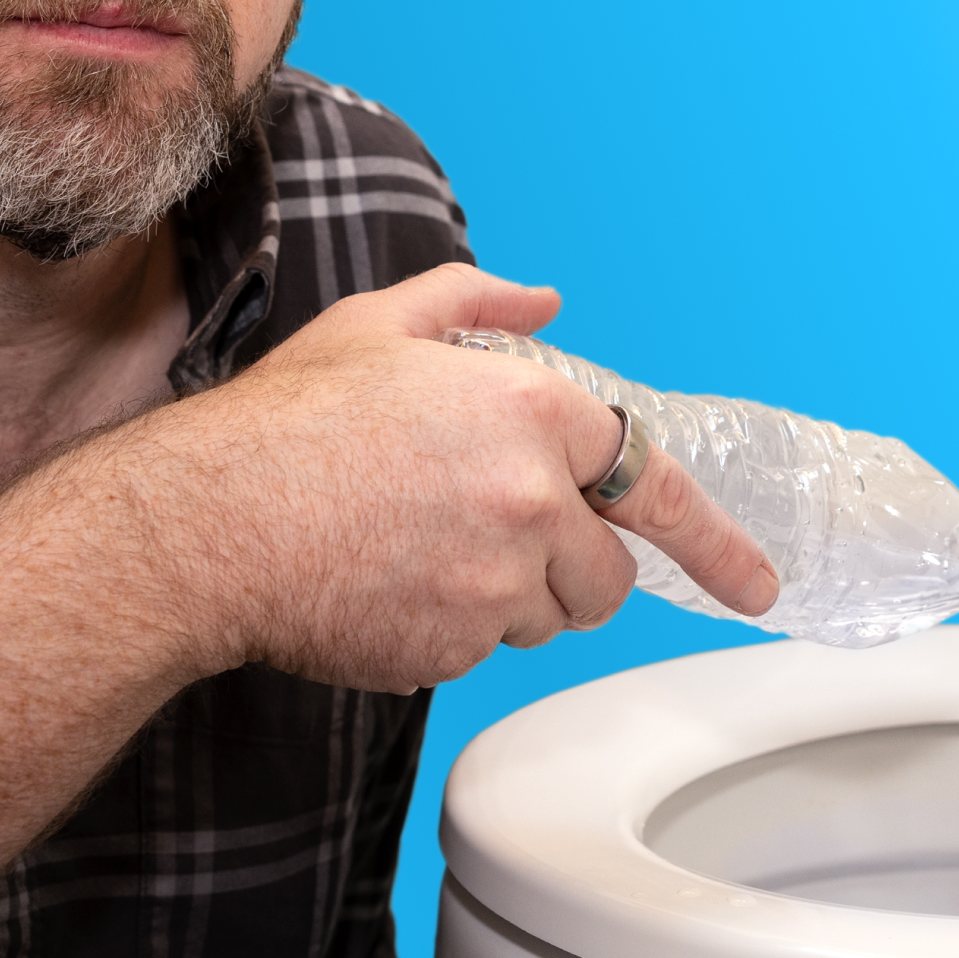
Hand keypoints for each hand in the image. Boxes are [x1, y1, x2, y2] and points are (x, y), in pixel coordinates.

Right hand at [115, 264, 780, 692]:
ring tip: (416, 551)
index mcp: (530, 413)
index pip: (652, 480)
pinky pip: (479, 656)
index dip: (710, 537)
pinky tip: (380, 586)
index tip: (753, 584)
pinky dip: (445, 632)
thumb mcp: (377, 327)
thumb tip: (544, 302)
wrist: (204, 522)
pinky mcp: (453, 651)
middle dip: (564, 565)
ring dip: (508, 599)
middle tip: (486, 538)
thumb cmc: (283, 424)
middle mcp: (531, 501)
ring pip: (547, 619)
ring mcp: (496, 584)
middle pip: (607, 573)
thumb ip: (474, 303)